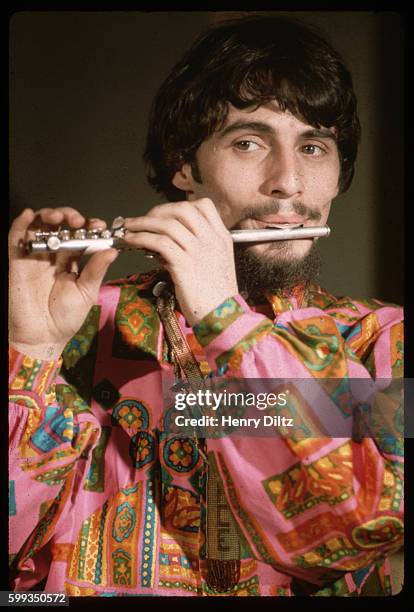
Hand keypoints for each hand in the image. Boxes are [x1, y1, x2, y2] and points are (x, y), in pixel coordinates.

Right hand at [9, 207, 118, 359]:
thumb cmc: (64, 318)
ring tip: (60, 216)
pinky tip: (29, 215)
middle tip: (80, 221)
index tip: (99, 226)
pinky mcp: (17, 261)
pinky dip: (21, 223)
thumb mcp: (87, 292)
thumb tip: (111, 250)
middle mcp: (52, 256)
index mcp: (70, 262)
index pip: (79, 236)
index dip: (88, 227)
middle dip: (70, 216)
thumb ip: (96, 270)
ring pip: (39, 226)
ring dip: (49, 215)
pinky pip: (16, 237)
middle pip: (60, 226)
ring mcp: (34, 257)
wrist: (43, 336)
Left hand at [122, 198, 238, 324]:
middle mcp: (211, 239)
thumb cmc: (216, 296)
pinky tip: (131, 241)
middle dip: (158, 210)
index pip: (203, 206)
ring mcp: (198, 251)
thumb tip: (164, 243)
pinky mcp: (184, 264)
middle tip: (143, 219)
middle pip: (183, 209)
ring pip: (167, 224)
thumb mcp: (213, 265)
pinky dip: (142, 238)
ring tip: (129, 228)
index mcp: (221, 237)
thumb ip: (194, 250)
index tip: (165, 214)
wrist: (223, 317)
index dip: (180, 206)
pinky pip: (159, 242)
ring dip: (143, 223)